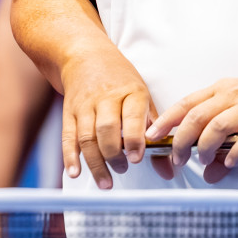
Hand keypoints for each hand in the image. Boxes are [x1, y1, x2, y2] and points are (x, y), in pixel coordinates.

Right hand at [59, 46, 156, 188]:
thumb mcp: (143, 98)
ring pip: (87, 136)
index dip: (135, 139)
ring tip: (106, 182)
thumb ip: (155, 133)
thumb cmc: (121, 81)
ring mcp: (85, 105)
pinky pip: (68, 137)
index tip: (138, 158)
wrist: (86, 56)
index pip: (132, 116)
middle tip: (123, 169)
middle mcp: (106, 97)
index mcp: (131, 92)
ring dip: (95, 162)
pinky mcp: (69, 112)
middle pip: (107, 129)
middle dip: (114, 154)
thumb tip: (169, 169)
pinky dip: (70, 157)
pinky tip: (75, 172)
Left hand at [147, 72, 237, 182]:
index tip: (151, 135)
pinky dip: (235, 153)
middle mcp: (233, 96)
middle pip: (197, 116)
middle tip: (175, 159)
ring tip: (203, 161)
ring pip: (218, 126)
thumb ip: (222, 142)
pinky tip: (231, 162)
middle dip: (181, 140)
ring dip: (205, 147)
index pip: (187, 103)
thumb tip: (209, 174)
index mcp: (221, 90)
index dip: (166, 119)